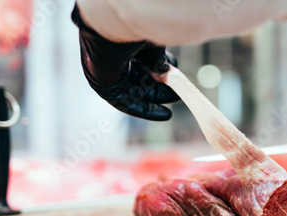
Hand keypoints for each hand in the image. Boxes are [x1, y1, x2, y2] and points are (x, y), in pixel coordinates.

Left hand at [71, 5, 179, 120]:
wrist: (110, 30)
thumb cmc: (130, 30)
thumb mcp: (152, 44)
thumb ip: (158, 59)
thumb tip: (166, 71)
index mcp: (126, 44)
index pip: (147, 61)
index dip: (162, 70)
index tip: (176, 76)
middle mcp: (117, 60)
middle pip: (144, 78)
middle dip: (163, 86)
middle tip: (179, 89)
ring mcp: (111, 75)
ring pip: (139, 92)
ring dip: (159, 97)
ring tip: (177, 97)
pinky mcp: (107, 89)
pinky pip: (128, 105)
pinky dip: (147, 111)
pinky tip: (166, 114)